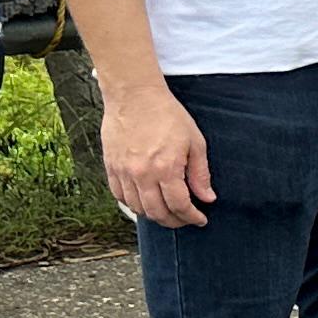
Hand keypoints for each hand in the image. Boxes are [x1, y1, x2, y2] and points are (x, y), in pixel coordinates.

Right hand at [104, 82, 214, 229]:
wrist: (134, 96)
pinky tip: (145, 201)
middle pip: (157, 212)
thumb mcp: (195, 142)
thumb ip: (200, 173)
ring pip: (137, 207)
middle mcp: (142, 174)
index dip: (192, 217)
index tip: (200, 219)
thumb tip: (207, 198)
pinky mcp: (110, 166)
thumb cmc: (167, 115)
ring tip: (167, 212)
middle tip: (185, 219)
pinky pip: (119, 195)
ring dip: (154, 215)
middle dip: (174, 221)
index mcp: (166, 168)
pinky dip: (133, 204)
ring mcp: (123, 171)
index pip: (179, 205)